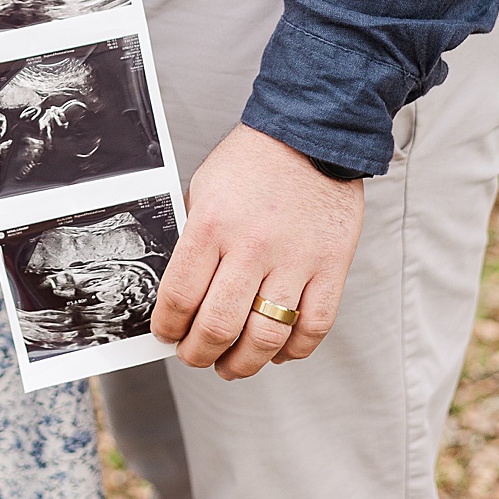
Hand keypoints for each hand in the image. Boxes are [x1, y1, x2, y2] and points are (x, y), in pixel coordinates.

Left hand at [150, 123, 363, 378]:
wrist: (311, 133)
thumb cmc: (253, 161)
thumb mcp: (204, 190)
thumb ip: (195, 241)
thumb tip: (182, 294)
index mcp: (211, 225)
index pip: (180, 296)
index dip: (168, 328)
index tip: (166, 335)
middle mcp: (251, 246)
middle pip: (219, 326)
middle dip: (199, 353)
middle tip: (195, 357)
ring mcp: (295, 260)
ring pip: (265, 337)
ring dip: (243, 363)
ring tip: (231, 366)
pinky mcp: (331, 267)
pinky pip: (313, 327)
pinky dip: (292, 351)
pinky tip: (277, 352)